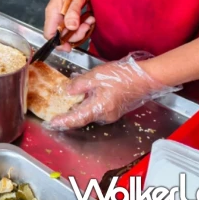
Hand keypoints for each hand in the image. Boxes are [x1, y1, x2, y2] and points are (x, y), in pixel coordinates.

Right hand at [44, 0, 93, 51]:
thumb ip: (72, 13)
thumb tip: (71, 28)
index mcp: (53, 15)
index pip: (50, 35)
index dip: (58, 44)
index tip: (70, 46)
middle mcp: (57, 18)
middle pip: (62, 36)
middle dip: (75, 35)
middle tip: (86, 26)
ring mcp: (64, 17)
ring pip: (71, 31)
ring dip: (82, 29)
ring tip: (90, 19)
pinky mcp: (72, 15)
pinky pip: (77, 25)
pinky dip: (84, 24)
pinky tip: (90, 17)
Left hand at [46, 53, 180, 129]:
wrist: (145, 78)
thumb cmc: (123, 76)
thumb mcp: (96, 76)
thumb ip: (79, 84)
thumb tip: (67, 91)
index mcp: (99, 108)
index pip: (76, 119)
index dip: (63, 121)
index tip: (52, 123)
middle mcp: (105, 115)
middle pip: (82, 116)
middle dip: (68, 113)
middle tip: (55, 109)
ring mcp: (111, 113)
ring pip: (89, 112)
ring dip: (78, 106)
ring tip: (66, 99)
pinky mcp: (115, 109)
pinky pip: (97, 108)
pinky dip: (88, 103)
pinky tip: (83, 93)